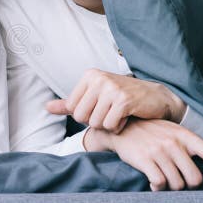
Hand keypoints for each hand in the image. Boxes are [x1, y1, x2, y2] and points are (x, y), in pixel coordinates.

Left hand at [46, 69, 185, 132]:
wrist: (156, 97)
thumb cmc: (121, 98)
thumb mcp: (94, 97)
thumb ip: (69, 103)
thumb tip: (46, 107)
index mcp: (89, 76)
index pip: (72, 109)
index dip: (86, 116)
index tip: (100, 109)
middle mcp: (99, 79)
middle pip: (81, 117)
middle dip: (95, 122)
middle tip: (110, 114)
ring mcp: (111, 88)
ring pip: (95, 123)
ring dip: (108, 125)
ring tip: (119, 115)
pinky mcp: (124, 100)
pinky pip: (110, 125)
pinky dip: (118, 127)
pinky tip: (127, 117)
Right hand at [85, 119, 202, 190]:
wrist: (120, 127)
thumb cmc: (151, 132)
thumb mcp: (176, 133)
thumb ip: (200, 147)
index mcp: (185, 135)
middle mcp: (173, 143)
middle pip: (195, 178)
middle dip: (190, 186)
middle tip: (181, 183)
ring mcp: (158, 151)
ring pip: (177, 184)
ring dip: (172, 188)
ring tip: (164, 180)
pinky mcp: (144, 159)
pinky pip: (159, 183)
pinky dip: (158, 188)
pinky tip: (154, 183)